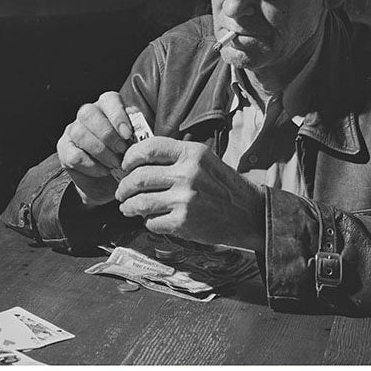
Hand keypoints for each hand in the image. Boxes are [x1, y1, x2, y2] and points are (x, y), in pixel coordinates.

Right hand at [56, 91, 133, 205]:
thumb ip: (139, 133)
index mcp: (107, 106)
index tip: (128, 135)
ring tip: (115, 163)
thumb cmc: (125, 156)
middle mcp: (87, 114)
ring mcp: (72, 130)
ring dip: (100, 151)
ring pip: (80, 133)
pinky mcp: (64, 149)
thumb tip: (142, 130)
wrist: (109, 182)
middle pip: (89, 113)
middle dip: (107, 134)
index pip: (109, 99)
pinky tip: (104, 171)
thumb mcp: (136, 143)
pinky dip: (91, 165)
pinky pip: (74, 155)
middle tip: (121, 151)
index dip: (118, 115)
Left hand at [115, 137, 265, 250]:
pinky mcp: (184, 222)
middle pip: (139, 177)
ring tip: (128, 207)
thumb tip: (139, 161)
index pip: (149, 148)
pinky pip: (152, 222)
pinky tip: (152, 219)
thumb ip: (176, 157)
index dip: (130, 157)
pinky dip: (147, 222)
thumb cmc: (223, 186)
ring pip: (140, 202)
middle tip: (122, 191)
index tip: (125, 165)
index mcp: (192, 153)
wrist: (248, 213)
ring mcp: (185, 199)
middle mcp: (188, 174)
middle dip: (124, 186)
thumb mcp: (204, 160)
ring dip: (129, 206)